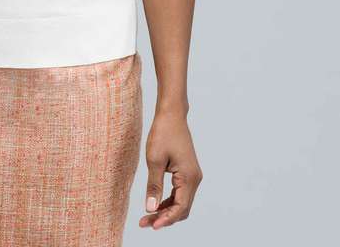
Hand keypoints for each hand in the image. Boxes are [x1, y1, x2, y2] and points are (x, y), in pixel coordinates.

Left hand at [139, 109, 202, 229]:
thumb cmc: (163, 133)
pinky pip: (179, 192)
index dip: (166, 219)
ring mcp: (192, 175)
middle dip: (164, 217)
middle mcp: (195, 179)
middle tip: (144, 223)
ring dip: (165, 210)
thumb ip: (153, 186)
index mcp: (189, 177)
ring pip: (180, 201)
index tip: (150, 226)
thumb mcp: (154, 160)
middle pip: (181, 208)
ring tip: (146, 216)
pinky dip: (168, 200)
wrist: (171, 114)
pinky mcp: (187, 171)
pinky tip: (155, 203)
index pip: (180, 208)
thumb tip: (151, 209)